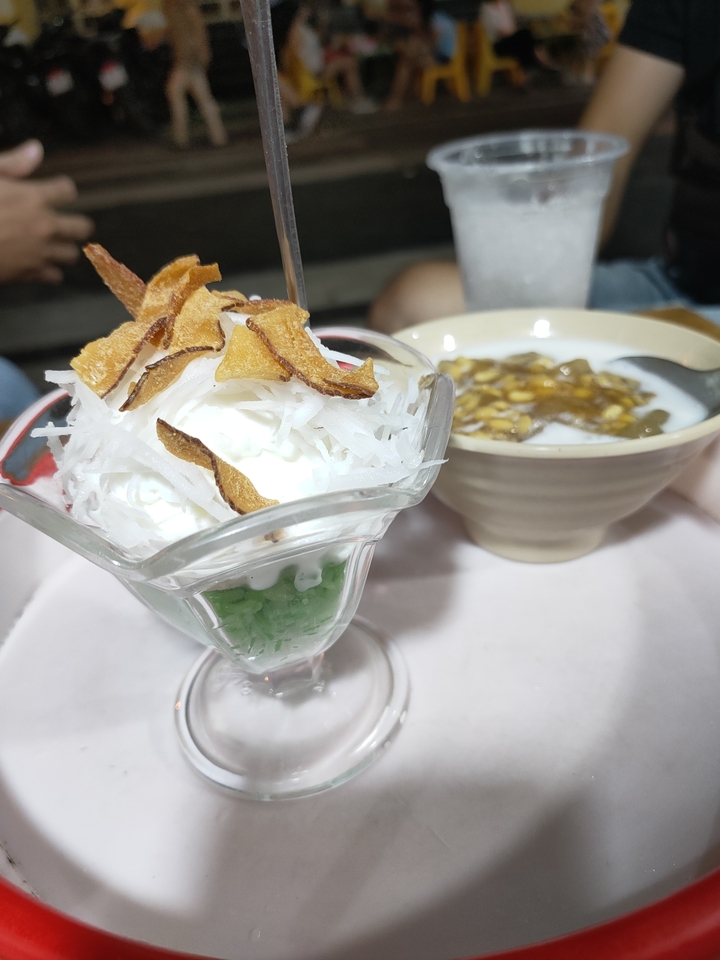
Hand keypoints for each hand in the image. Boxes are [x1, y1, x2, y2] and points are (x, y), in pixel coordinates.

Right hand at [0, 139, 93, 283]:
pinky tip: (37, 262)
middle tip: (61, 222)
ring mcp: (40, 252)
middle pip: (82, 227)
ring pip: (71, 254)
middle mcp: (44, 226)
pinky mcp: (30, 273)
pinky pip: (55, 275)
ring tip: (50, 243)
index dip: (62, 190)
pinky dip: (48, 270)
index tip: (56, 191)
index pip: (67, 191)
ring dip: (63, 248)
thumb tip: (37, 149)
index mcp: (33, 198)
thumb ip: (12, 163)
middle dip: (75, 223)